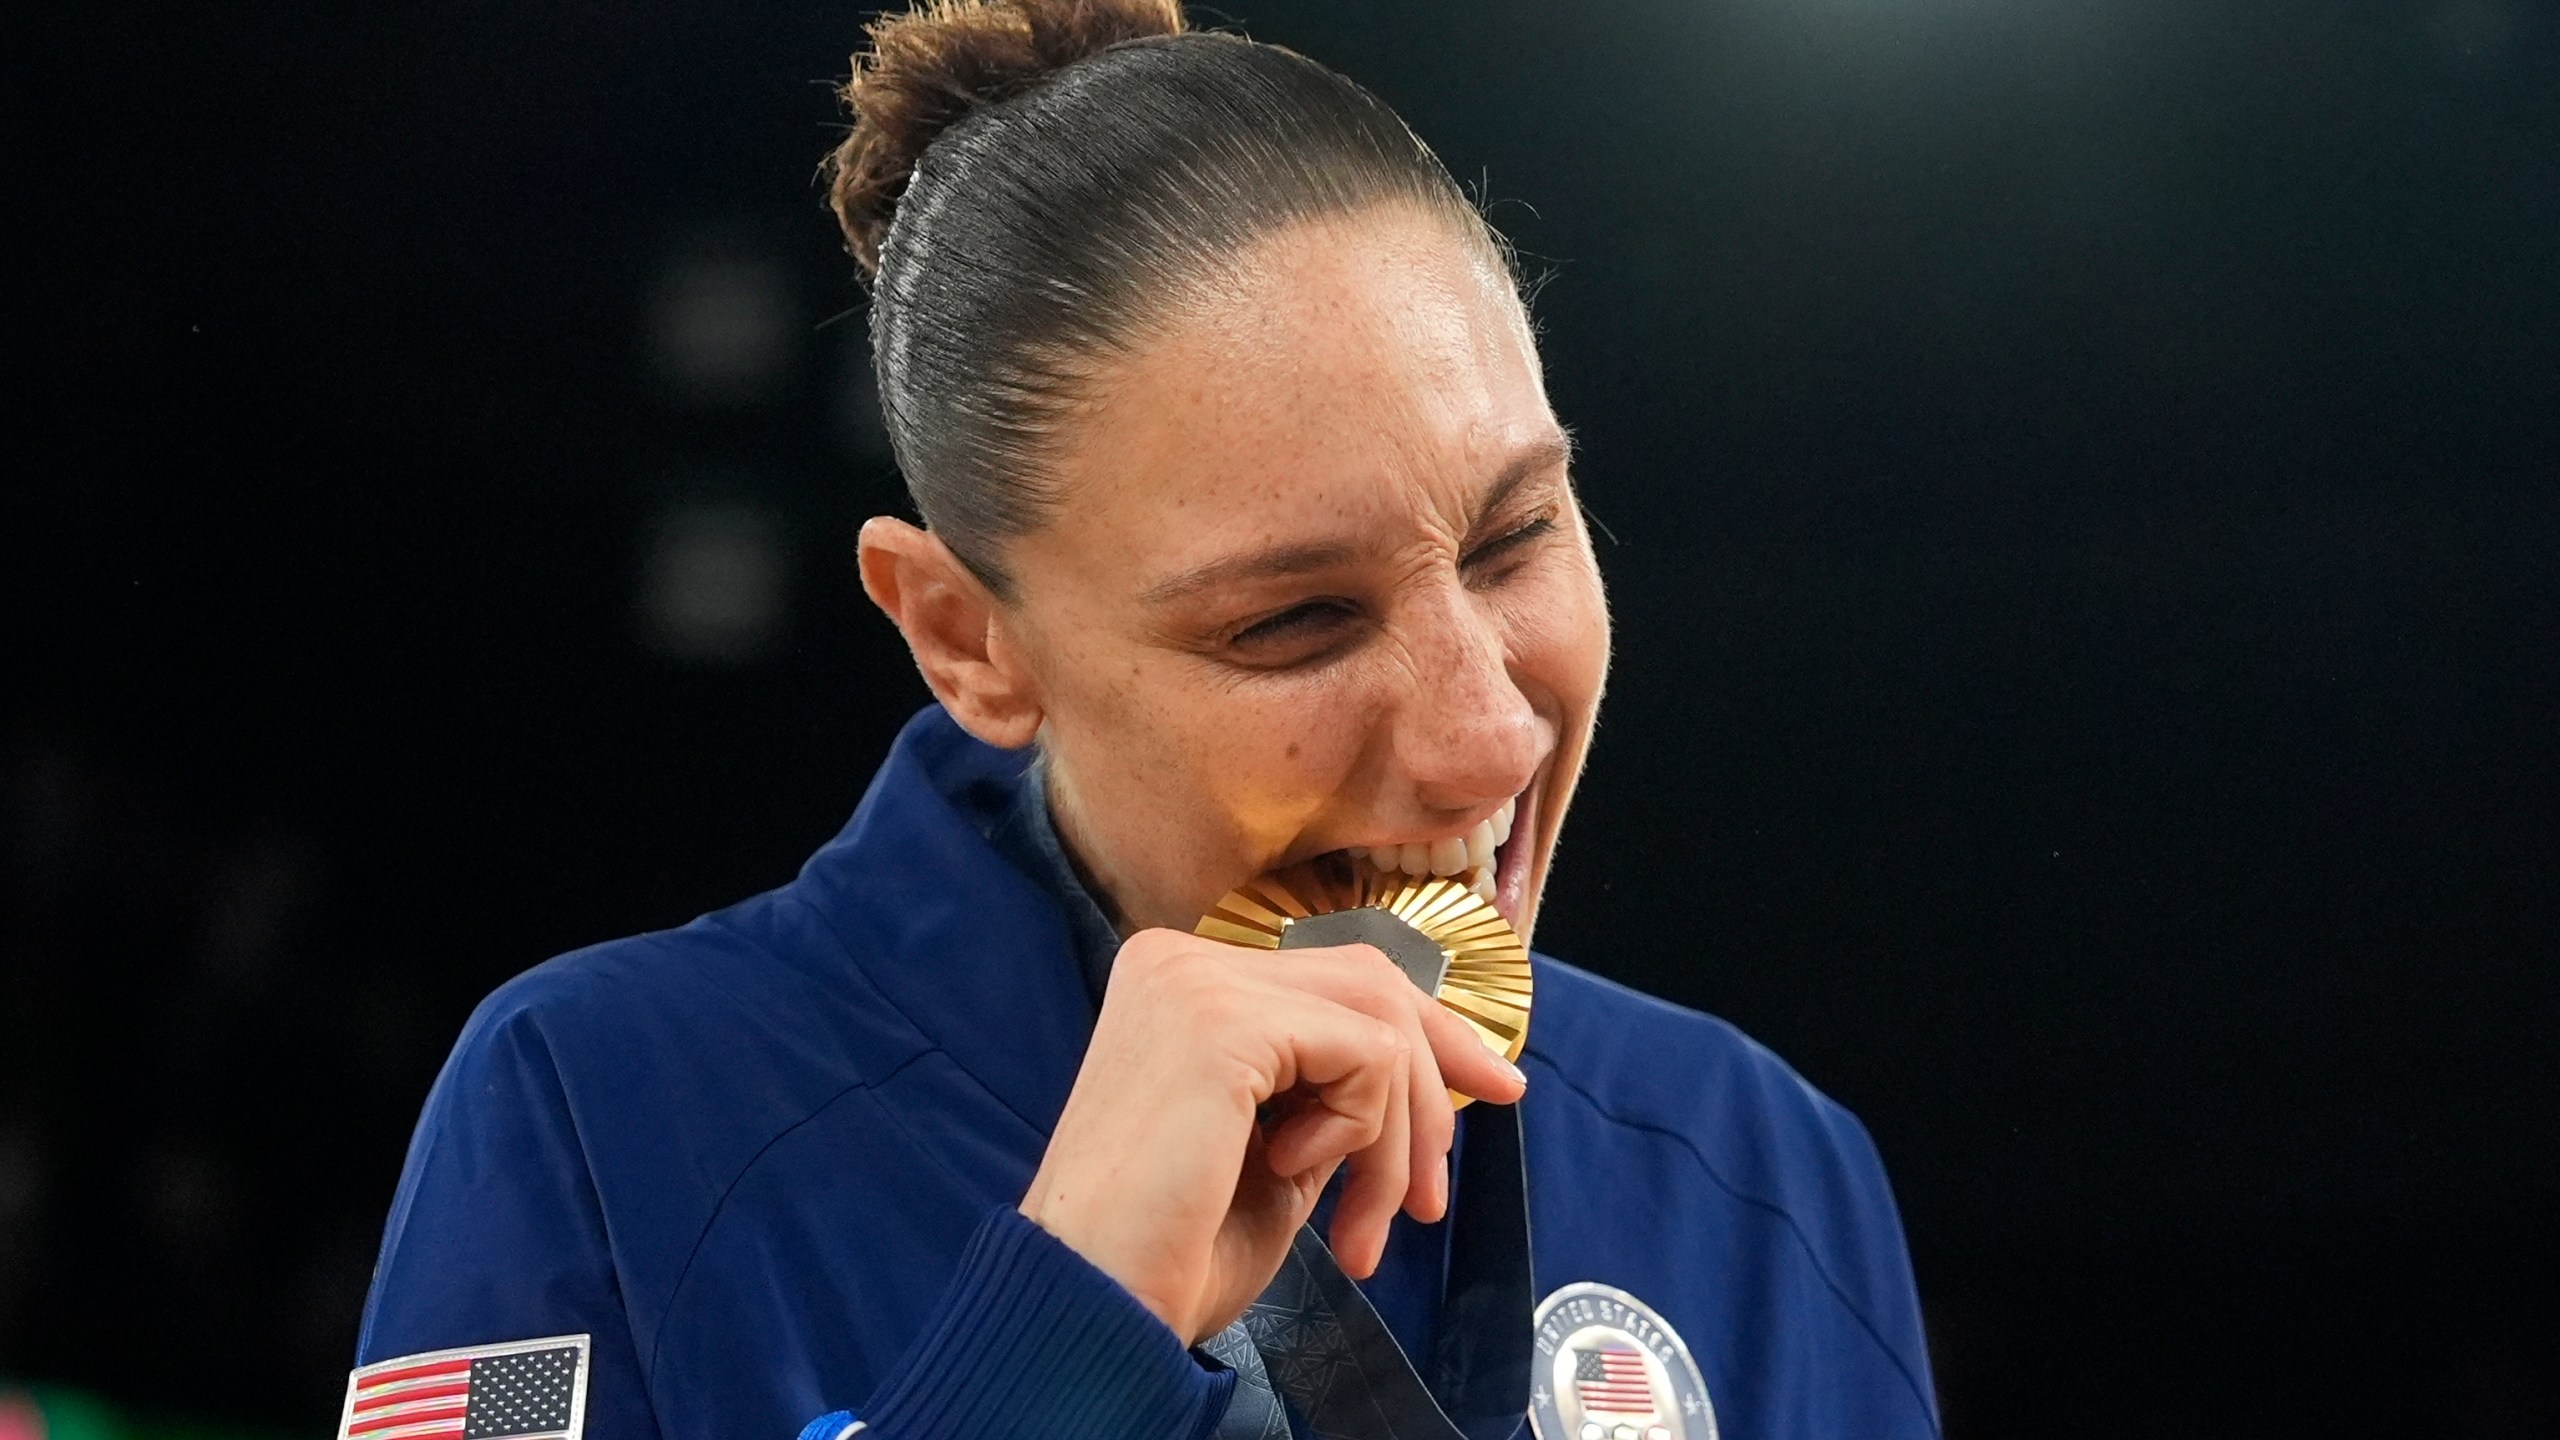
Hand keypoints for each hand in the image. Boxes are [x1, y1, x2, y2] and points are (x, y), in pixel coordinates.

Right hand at [1017, 926, 1527, 1343]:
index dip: (1430, 1032)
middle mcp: (1179, 960)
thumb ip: (1331, 1092)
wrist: (1094, 1301)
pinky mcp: (1223, 1019)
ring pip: (1379, 1020)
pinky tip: (1289, 1172)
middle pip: (1371, 983)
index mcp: (1179, 982)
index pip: (1337, 974)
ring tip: (1362, 1224)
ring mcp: (1197, 980)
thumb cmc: (1170, 1249)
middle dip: (1434, 1085)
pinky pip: (1365, 1056)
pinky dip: (1358, 1130)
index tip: (1496, 1091)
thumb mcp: (1275, 1150)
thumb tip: (1429, 1067)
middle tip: (1432, 1197)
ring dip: (1398, 1135)